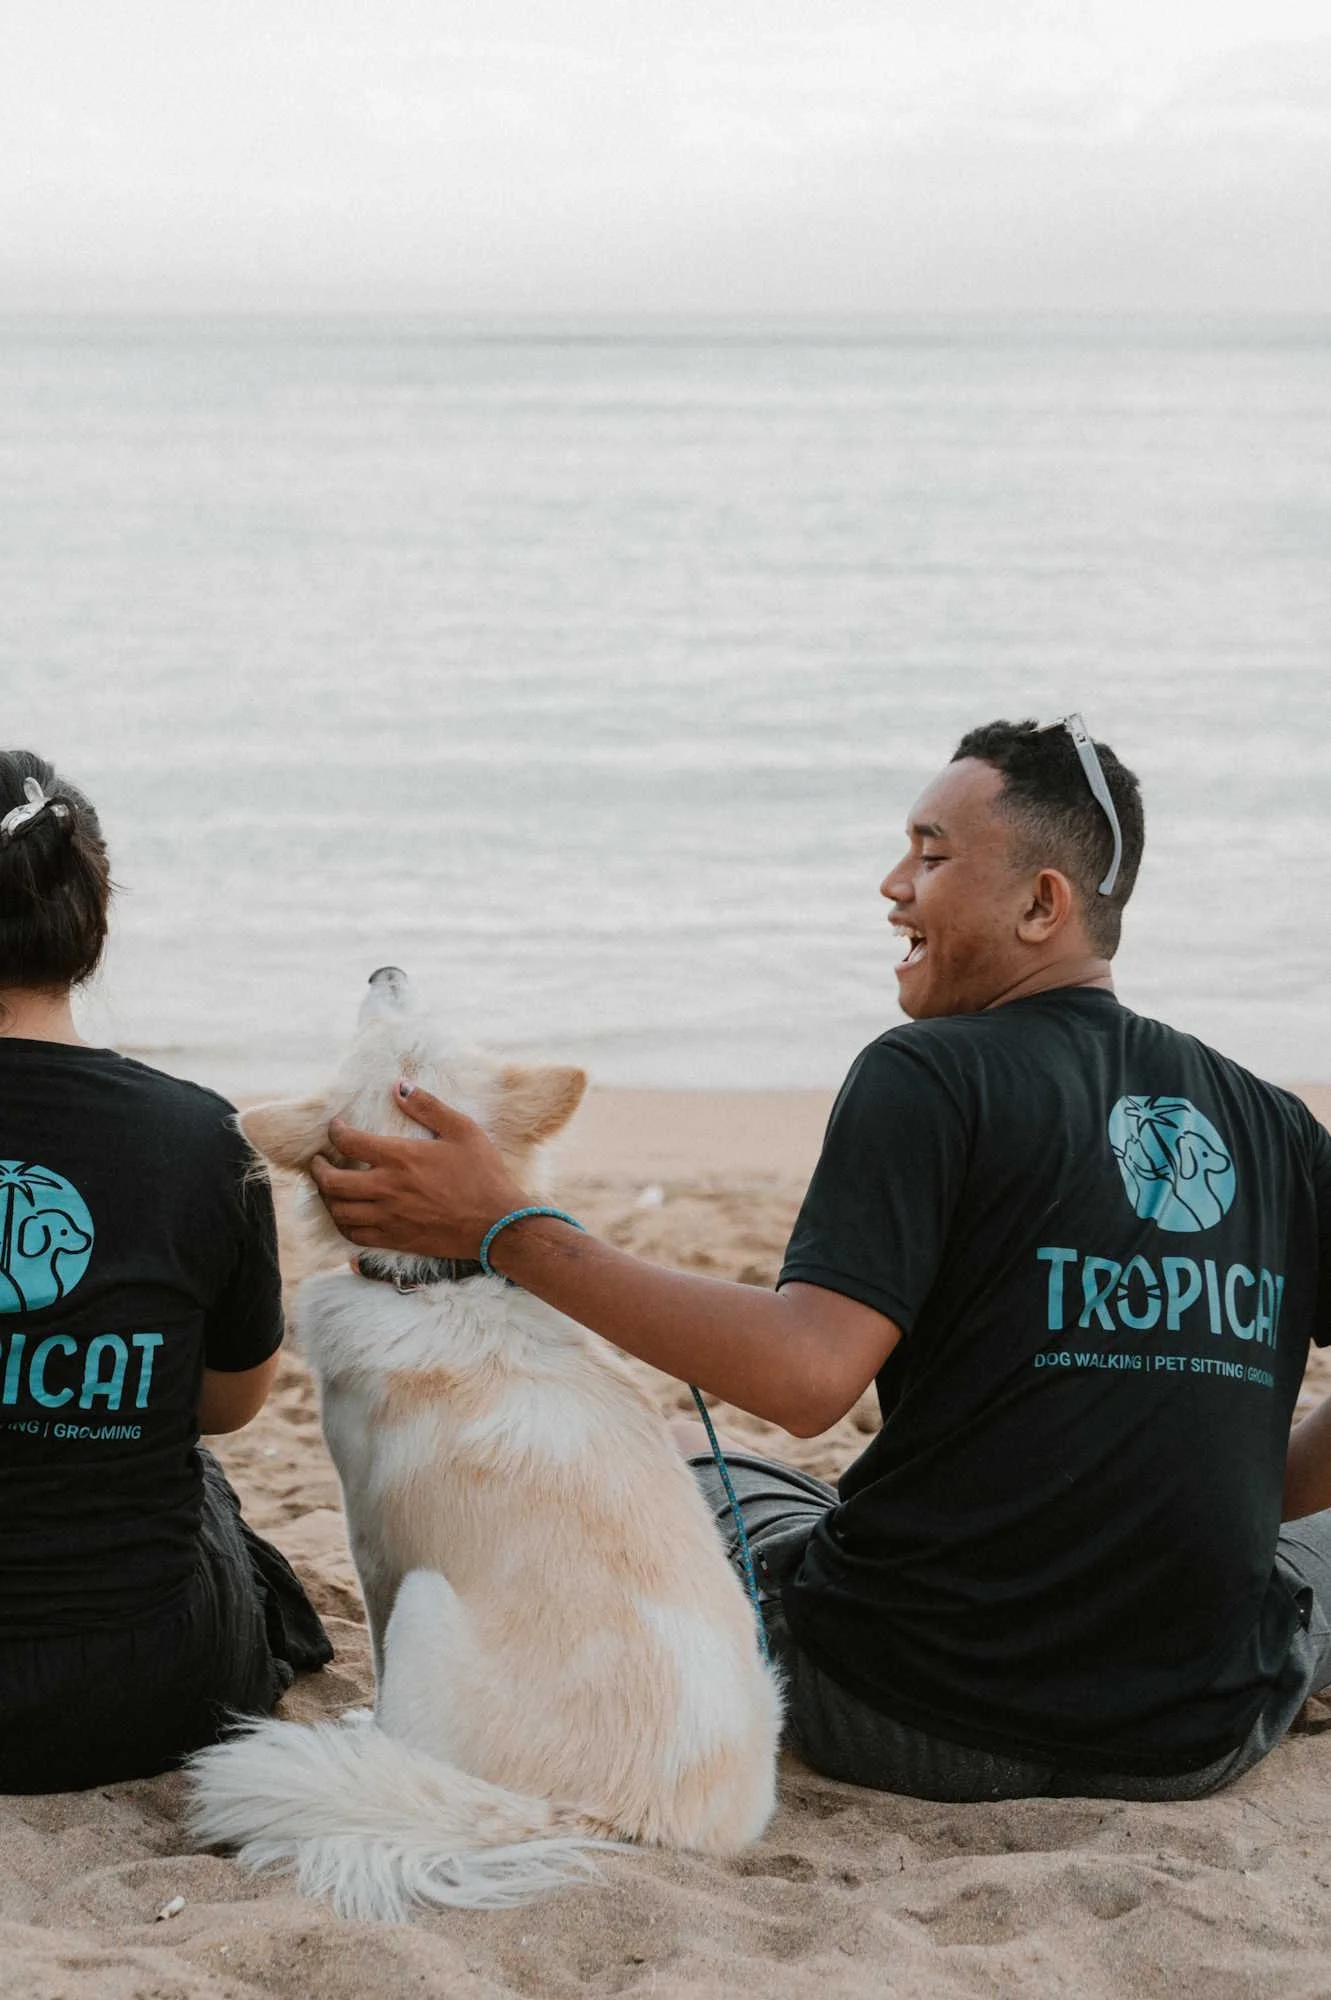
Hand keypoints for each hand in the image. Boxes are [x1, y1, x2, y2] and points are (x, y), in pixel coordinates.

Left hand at [310, 1082, 527, 1257]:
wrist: (497, 1224)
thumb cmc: (483, 1174)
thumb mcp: (462, 1130)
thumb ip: (428, 1106)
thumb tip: (399, 1085)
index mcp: (401, 1158)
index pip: (349, 1142)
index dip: (335, 1132)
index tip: (336, 1127)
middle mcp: (387, 1188)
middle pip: (331, 1182)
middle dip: (318, 1169)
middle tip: (319, 1160)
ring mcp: (389, 1217)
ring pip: (338, 1211)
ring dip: (326, 1197)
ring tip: (329, 1187)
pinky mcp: (395, 1239)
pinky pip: (354, 1235)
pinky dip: (343, 1223)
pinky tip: (347, 1214)